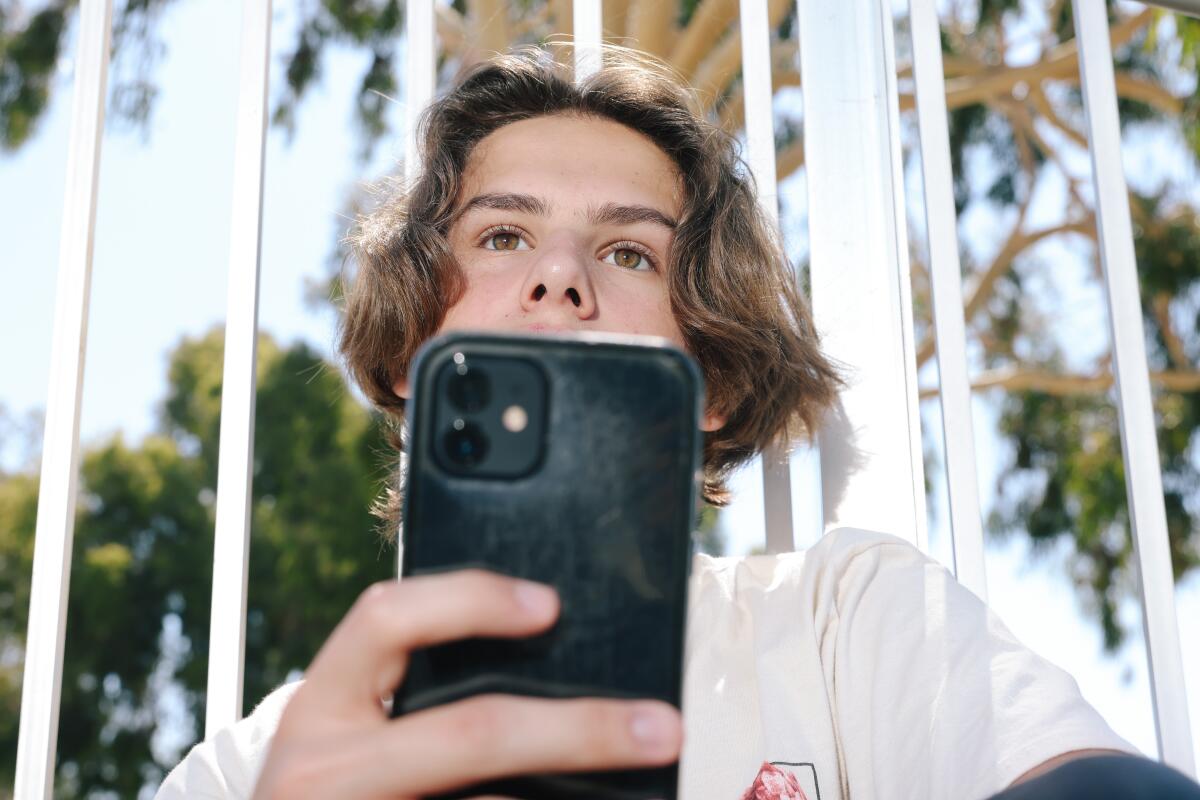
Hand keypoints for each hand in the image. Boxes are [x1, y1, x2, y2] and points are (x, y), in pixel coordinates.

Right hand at [252, 569, 682, 798]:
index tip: (550, 604)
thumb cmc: (341, 785)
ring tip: (635, 776)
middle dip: (582, 728)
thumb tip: (555, 661)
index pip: (384, 618)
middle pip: (474, 732)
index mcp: (318, 707)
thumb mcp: (353, 733)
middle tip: (661, 728)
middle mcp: (325, 769)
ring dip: (572, 793)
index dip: (469, 599)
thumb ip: (420, 694)